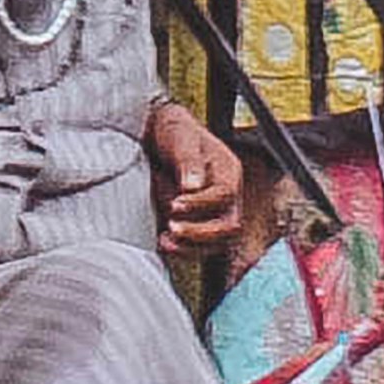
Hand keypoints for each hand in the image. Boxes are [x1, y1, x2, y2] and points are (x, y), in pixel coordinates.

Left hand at [146, 100, 242, 261]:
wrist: (154, 137)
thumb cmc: (171, 133)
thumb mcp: (180, 137)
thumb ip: (188, 160)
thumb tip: (193, 185)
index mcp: (228, 172)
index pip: (225, 196)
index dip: (200, 204)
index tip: (174, 204)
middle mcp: (227, 197)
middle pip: (229, 227)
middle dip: (200, 233)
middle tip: (172, 228)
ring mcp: (213, 214)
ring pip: (217, 244)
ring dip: (191, 247)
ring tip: (165, 240)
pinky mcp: (197, 225)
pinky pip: (200, 248)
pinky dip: (183, 250)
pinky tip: (163, 243)